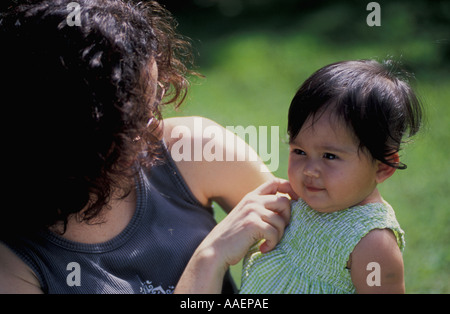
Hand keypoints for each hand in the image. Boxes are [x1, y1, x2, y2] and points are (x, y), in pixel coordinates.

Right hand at [175, 178, 296, 292]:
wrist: (215, 249)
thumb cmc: (234, 236)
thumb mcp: (246, 215)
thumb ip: (261, 208)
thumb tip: (288, 206)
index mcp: (251, 196)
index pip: (275, 182)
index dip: (290, 189)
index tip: (295, 202)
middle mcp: (252, 201)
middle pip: (284, 201)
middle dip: (287, 218)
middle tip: (278, 231)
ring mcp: (252, 211)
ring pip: (281, 221)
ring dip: (278, 235)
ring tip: (268, 243)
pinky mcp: (252, 224)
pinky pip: (274, 233)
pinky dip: (272, 243)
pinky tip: (263, 248)